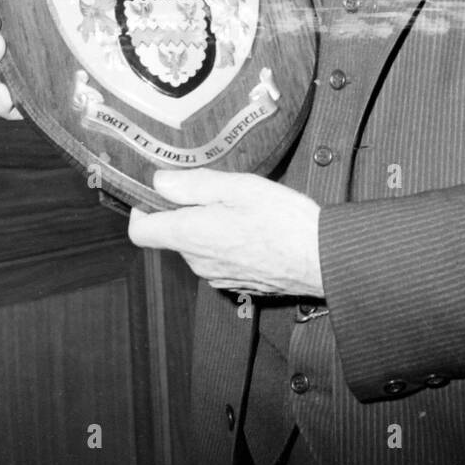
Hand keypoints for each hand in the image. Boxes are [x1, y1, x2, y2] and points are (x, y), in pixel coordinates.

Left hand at [128, 169, 323, 298]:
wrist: (323, 260)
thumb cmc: (285, 222)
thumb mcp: (240, 187)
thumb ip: (195, 183)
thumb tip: (160, 180)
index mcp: (191, 235)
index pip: (141, 231)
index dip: (142, 209)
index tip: (160, 192)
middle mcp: (198, 262)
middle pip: (173, 235)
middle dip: (188, 212)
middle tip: (220, 190)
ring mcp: (217, 277)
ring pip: (199, 247)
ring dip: (212, 227)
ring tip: (245, 209)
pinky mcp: (238, 284)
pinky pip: (220, 260)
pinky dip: (230, 244)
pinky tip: (257, 231)